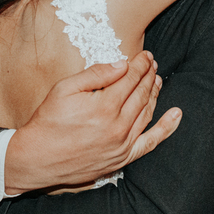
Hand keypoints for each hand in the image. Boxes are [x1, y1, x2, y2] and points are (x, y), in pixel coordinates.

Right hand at [4, 51, 181, 194]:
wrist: (37, 158)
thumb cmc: (48, 121)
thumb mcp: (64, 89)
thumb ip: (95, 75)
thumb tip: (122, 65)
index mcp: (104, 106)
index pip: (130, 78)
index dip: (140, 64)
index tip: (145, 55)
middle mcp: (118, 126)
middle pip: (141, 94)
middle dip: (149, 75)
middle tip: (152, 63)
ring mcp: (122, 144)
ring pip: (147, 113)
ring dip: (155, 94)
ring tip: (157, 79)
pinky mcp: (122, 158)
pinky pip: (150, 143)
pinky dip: (166, 128)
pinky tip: (176, 115)